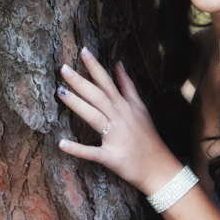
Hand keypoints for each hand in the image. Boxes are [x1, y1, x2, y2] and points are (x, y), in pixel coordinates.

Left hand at [55, 46, 182, 195]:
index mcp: (125, 107)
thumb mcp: (141, 107)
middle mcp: (120, 118)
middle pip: (98, 96)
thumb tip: (118, 64)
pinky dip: (77, 149)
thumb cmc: (148, 137)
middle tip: (63, 68)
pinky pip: (92, 152)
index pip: (108, 82)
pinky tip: (61, 143)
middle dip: (80, 81)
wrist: (159, 168)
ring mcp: (115, 137)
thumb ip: (128, 86)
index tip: (83, 51)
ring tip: (60, 92)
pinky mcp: (111, 156)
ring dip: (77, 104)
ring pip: (94, 117)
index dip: (95, 66)